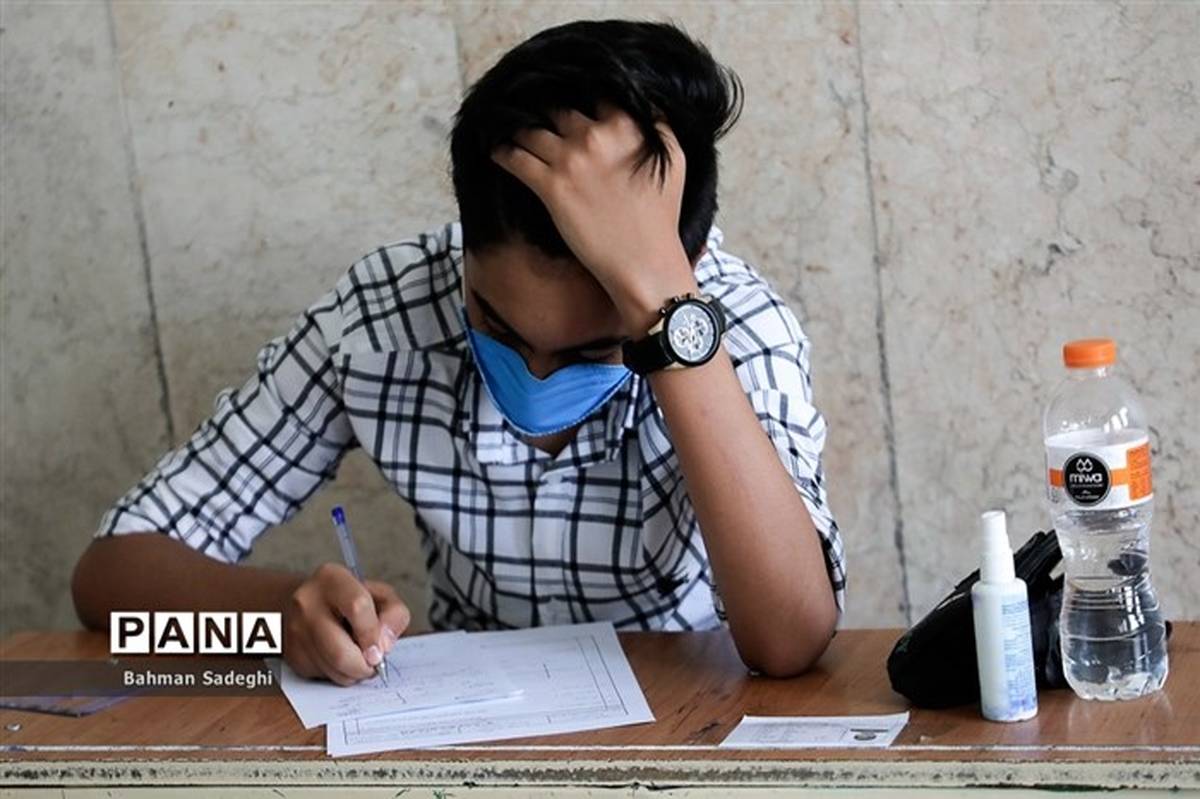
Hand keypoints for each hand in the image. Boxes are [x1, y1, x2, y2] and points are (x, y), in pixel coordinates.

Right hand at [282, 563, 410, 684]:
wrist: (310, 604)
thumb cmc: (350, 599)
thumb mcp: (380, 594)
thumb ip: (394, 613)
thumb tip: (384, 644)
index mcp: (332, 579)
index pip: (357, 607)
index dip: (373, 634)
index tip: (381, 649)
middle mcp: (307, 603)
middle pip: (340, 652)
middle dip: (364, 665)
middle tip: (373, 663)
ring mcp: (295, 630)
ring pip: (333, 669)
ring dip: (354, 672)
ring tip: (359, 657)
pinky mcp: (291, 653)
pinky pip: (323, 676)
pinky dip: (339, 674)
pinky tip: (340, 657)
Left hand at [492, 105, 698, 332]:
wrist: (643, 260)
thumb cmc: (660, 216)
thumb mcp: (674, 160)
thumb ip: (658, 126)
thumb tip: (645, 104)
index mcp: (627, 125)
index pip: (596, 91)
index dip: (579, 91)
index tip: (566, 93)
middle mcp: (596, 135)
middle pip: (558, 108)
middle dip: (543, 108)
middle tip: (528, 108)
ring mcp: (571, 159)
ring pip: (531, 130)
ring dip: (518, 129)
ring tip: (507, 128)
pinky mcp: (550, 186)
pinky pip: (515, 158)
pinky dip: (503, 153)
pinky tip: (497, 151)